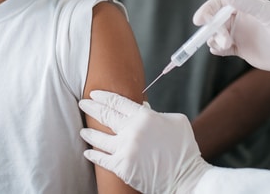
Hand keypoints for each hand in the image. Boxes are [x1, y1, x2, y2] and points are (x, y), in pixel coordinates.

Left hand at [79, 90, 211, 193]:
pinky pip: (102, 159)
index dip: (103, 96)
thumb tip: (141, 106)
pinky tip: (87, 151)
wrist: (187, 177)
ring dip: (89, 132)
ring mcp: (126, 149)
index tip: (94, 93)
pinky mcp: (123, 166)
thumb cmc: (184, 148)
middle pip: (105, 115)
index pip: (117, 101)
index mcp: (145, 116)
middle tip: (82, 103)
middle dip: (91, 107)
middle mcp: (132, 130)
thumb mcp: (175, 121)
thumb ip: (156, 112)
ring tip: (83, 129)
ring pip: (99, 138)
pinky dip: (93, 154)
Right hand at [194, 0, 269, 97]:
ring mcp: (241, 34)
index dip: (207, 10)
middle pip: (215, 20)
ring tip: (225, 45)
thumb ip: (244, 2)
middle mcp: (241, 18)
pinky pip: (223, 48)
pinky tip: (219, 50)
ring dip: (214, 39)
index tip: (199, 20)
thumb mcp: (268, 13)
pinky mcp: (243, 50)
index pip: (219, 4)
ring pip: (217, 35)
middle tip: (222, 38)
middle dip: (212, 28)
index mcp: (246, 5)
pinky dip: (217, 49)